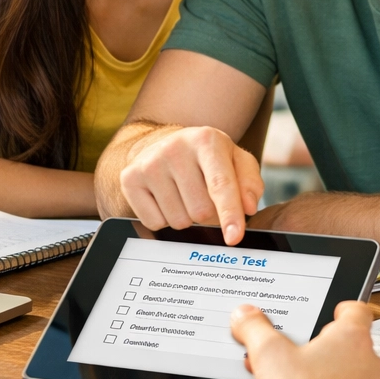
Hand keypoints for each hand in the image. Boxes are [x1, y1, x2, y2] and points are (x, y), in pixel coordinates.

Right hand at [120, 126, 262, 244]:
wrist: (163, 143)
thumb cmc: (206, 158)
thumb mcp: (235, 161)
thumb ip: (249, 183)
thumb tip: (248, 207)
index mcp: (206, 141)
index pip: (221, 185)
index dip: (230, 214)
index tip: (234, 237)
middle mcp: (175, 148)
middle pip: (200, 211)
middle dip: (208, 214)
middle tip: (203, 195)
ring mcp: (149, 163)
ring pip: (178, 221)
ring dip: (186, 217)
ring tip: (183, 194)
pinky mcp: (129, 179)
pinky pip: (154, 223)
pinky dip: (164, 219)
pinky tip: (165, 197)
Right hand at [230, 301, 379, 378]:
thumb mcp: (268, 355)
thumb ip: (255, 329)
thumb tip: (245, 315)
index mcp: (352, 338)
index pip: (357, 310)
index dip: (342, 309)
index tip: (331, 312)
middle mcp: (370, 365)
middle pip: (353, 346)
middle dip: (326, 349)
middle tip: (299, 353)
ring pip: (354, 378)